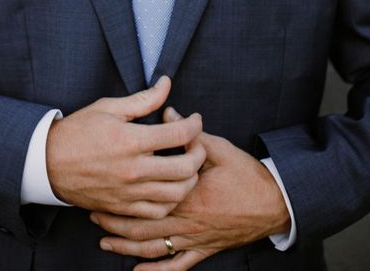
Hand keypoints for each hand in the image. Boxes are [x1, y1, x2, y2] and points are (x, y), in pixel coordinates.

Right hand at [46, 77, 205, 218]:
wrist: (49, 162)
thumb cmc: (79, 130)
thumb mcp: (109, 107)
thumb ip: (143, 99)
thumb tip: (167, 84)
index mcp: (130, 140)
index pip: (179, 134)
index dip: (195, 124)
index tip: (195, 119)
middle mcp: (132, 169)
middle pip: (185, 168)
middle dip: (199, 152)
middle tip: (196, 142)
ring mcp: (128, 192)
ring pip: (177, 194)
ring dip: (189, 179)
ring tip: (186, 164)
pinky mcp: (123, 207)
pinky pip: (158, 211)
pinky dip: (171, 200)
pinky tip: (170, 184)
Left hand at [91, 107, 289, 269]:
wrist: (275, 204)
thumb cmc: (246, 175)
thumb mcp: (219, 149)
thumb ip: (191, 135)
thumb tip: (168, 113)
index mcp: (189, 194)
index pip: (148, 196)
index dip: (124, 194)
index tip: (105, 186)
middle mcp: (188, 221)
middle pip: (143, 226)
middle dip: (116, 222)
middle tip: (94, 213)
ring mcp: (195, 239)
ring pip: (153, 249)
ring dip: (127, 245)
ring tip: (105, 240)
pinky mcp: (204, 250)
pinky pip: (176, 266)